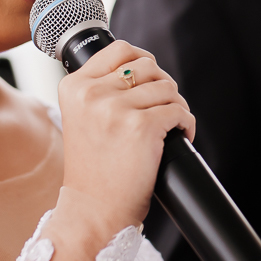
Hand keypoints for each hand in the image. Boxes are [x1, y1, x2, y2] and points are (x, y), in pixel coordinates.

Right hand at [57, 40, 194, 228]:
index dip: (143, 60)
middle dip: (162, 86)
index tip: (151, 78)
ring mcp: (116, 109)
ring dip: (175, 107)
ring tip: (168, 127)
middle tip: (161, 110)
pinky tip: (179, 136)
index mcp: (74, 87)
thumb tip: (145, 66)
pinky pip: (179, 111)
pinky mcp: (141, 127)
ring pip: (167, 88)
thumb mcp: (83, 118)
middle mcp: (92, 93)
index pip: (120, 49)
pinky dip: (186, 124)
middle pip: (148, 66)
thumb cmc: (94, 170)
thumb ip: (102, 90)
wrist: (93, 211)